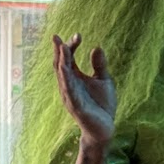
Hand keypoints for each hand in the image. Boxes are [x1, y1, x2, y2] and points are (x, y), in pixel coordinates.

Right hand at [53, 34, 115, 149]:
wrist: (105, 128)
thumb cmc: (102, 105)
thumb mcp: (103, 80)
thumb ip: (99, 65)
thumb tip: (96, 46)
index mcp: (75, 78)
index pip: (68, 59)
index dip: (70, 46)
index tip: (78, 35)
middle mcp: (69, 86)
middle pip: (60, 65)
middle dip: (60, 51)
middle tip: (59, 37)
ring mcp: (71, 96)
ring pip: (62, 77)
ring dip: (62, 62)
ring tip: (62, 48)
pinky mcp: (76, 106)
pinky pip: (69, 91)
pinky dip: (66, 79)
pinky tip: (64, 68)